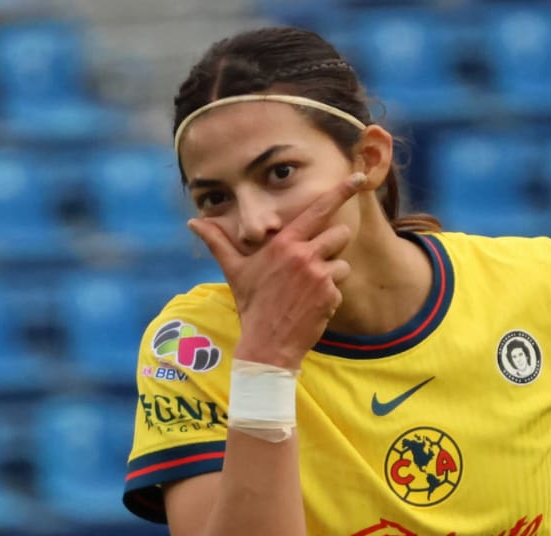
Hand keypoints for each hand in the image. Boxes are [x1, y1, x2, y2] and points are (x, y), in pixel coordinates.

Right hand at [186, 173, 366, 370]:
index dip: (340, 190)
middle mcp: (304, 255)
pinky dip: (330, 296)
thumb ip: (217, 242)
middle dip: (332, 245)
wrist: (267, 343)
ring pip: (343, 262)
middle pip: (340, 233)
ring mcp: (319, 275)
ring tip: (308, 288)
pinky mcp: (330, 295)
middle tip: (312, 263)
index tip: (357, 176)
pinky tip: (311, 306)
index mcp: (284, 243)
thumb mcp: (234, 271)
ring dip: (332, 273)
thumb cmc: (252, 304)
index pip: (318, 209)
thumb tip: (193, 222)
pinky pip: (340, 286)